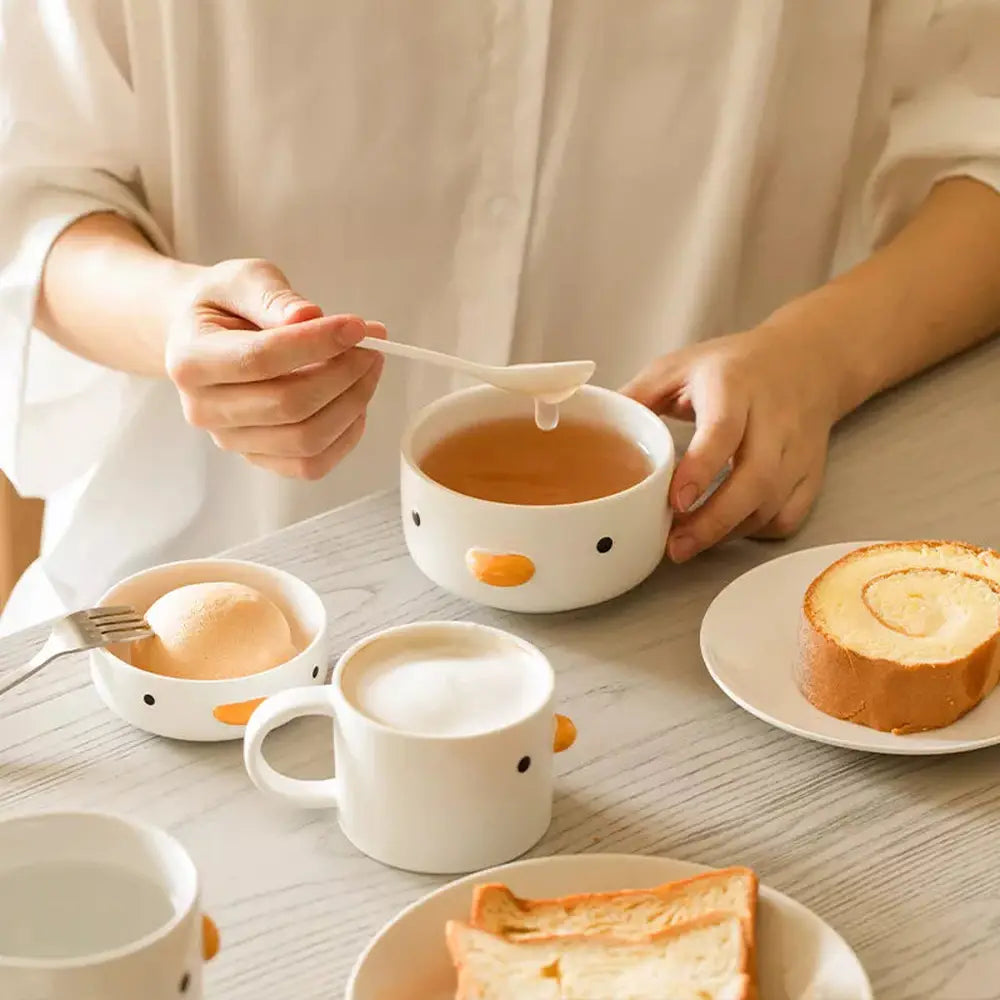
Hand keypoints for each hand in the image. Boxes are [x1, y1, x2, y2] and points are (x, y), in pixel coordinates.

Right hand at [165, 258, 383, 479]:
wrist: (205, 336)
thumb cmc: (225, 305)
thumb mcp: (240, 279)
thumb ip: (272, 296)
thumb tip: (309, 316)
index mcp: (189, 360)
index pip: (262, 359)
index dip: (317, 343)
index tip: (358, 327)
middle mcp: (203, 409)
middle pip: (289, 405)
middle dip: (343, 374)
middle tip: (372, 347)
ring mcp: (231, 440)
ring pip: (306, 439)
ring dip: (352, 403)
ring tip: (368, 368)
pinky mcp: (258, 458)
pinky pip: (311, 464)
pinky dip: (346, 435)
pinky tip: (356, 401)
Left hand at [622, 324, 838, 561]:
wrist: (808, 360)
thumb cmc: (731, 366)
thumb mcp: (679, 366)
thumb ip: (637, 396)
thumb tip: (593, 426)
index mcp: (735, 386)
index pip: (724, 431)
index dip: (701, 469)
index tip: (675, 502)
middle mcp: (774, 419)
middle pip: (755, 479)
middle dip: (715, 521)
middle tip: (675, 546)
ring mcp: (798, 449)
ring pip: (772, 504)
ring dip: (729, 532)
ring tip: (688, 543)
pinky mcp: (812, 473)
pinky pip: (788, 516)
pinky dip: (756, 532)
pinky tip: (726, 531)